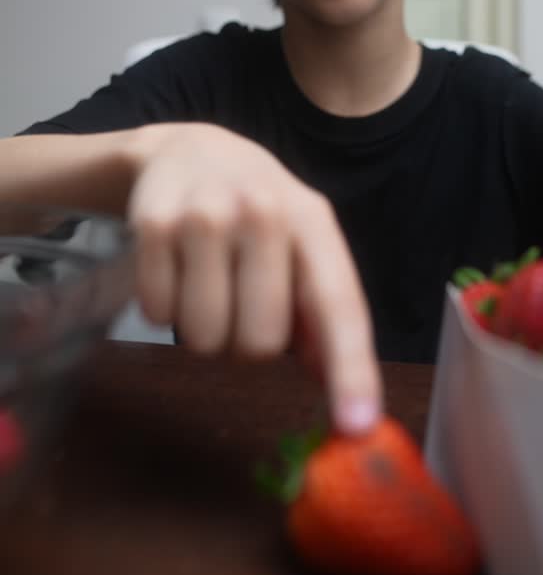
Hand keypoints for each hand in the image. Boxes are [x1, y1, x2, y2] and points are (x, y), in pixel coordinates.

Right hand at [126, 123, 381, 434]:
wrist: (188, 150)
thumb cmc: (256, 209)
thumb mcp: (300, 243)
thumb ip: (321, 310)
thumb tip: (333, 383)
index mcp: (312, 220)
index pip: (338, 304)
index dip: (351, 368)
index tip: (357, 424)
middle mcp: (263, 211)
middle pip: (261, 342)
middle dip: (248, 344)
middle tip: (241, 303)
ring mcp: (204, 214)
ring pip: (205, 338)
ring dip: (204, 330)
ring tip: (207, 282)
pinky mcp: (152, 223)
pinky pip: (156, 314)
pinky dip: (163, 306)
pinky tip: (175, 267)